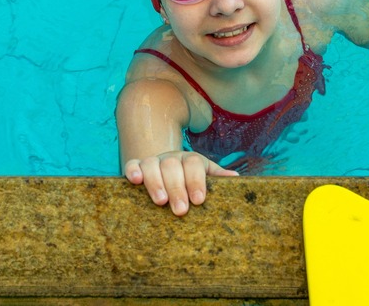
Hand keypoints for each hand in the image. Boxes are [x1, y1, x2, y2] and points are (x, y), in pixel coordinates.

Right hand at [123, 151, 238, 215]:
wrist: (166, 167)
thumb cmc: (190, 179)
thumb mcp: (205, 175)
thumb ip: (217, 176)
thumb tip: (236, 178)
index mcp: (190, 160)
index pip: (194, 164)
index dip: (196, 180)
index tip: (199, 200)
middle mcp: (171, 158)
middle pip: (172, 166)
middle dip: (177, 188)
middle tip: (181, 210)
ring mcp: (153, 161)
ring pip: (152, 164)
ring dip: (155, 182)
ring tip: (160, 201)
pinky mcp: (136, 166)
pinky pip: (132, 164)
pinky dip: (133, 170)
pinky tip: (134, 181)